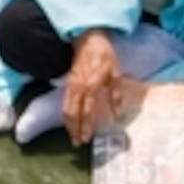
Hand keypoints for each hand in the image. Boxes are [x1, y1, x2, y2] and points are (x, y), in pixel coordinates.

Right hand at [59, 29, 123, 145]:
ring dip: (68, 124)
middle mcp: (78, 87)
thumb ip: (116, 93)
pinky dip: (65, 114)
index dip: (86, 125)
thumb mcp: (115, 73)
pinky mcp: (68, 83)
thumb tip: (118, 112)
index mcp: (91, 85)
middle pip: (72, 113)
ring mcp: (71, 85)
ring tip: (72, 136)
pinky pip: (64, 102)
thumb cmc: (104, 55)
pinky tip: (69, 121)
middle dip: (73, 129)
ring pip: (65, 109)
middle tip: (77, 143)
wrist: (89, 40)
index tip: (86, 138)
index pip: (86, 110)